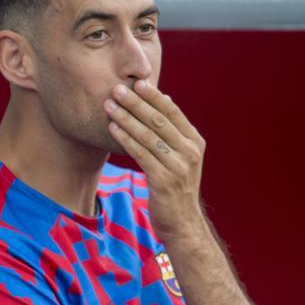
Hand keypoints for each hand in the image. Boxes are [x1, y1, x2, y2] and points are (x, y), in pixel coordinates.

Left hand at [104, 80, 206, 241]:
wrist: (182, 222)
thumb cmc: (175, 186)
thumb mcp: (180, 157)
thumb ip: (172, 133)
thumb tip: (165, 98)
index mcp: (195, 142)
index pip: (173, 112)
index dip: (154, 96)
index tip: (136, 82)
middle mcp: (190, 152)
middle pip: (159, 120)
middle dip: (136, 103)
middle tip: (116, 89)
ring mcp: (178, 166)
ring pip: (148, 135)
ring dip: (126, 118)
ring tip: (108, 105)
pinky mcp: (163, 180)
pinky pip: (140, 154)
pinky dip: (125, 139)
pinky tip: (112, 128)